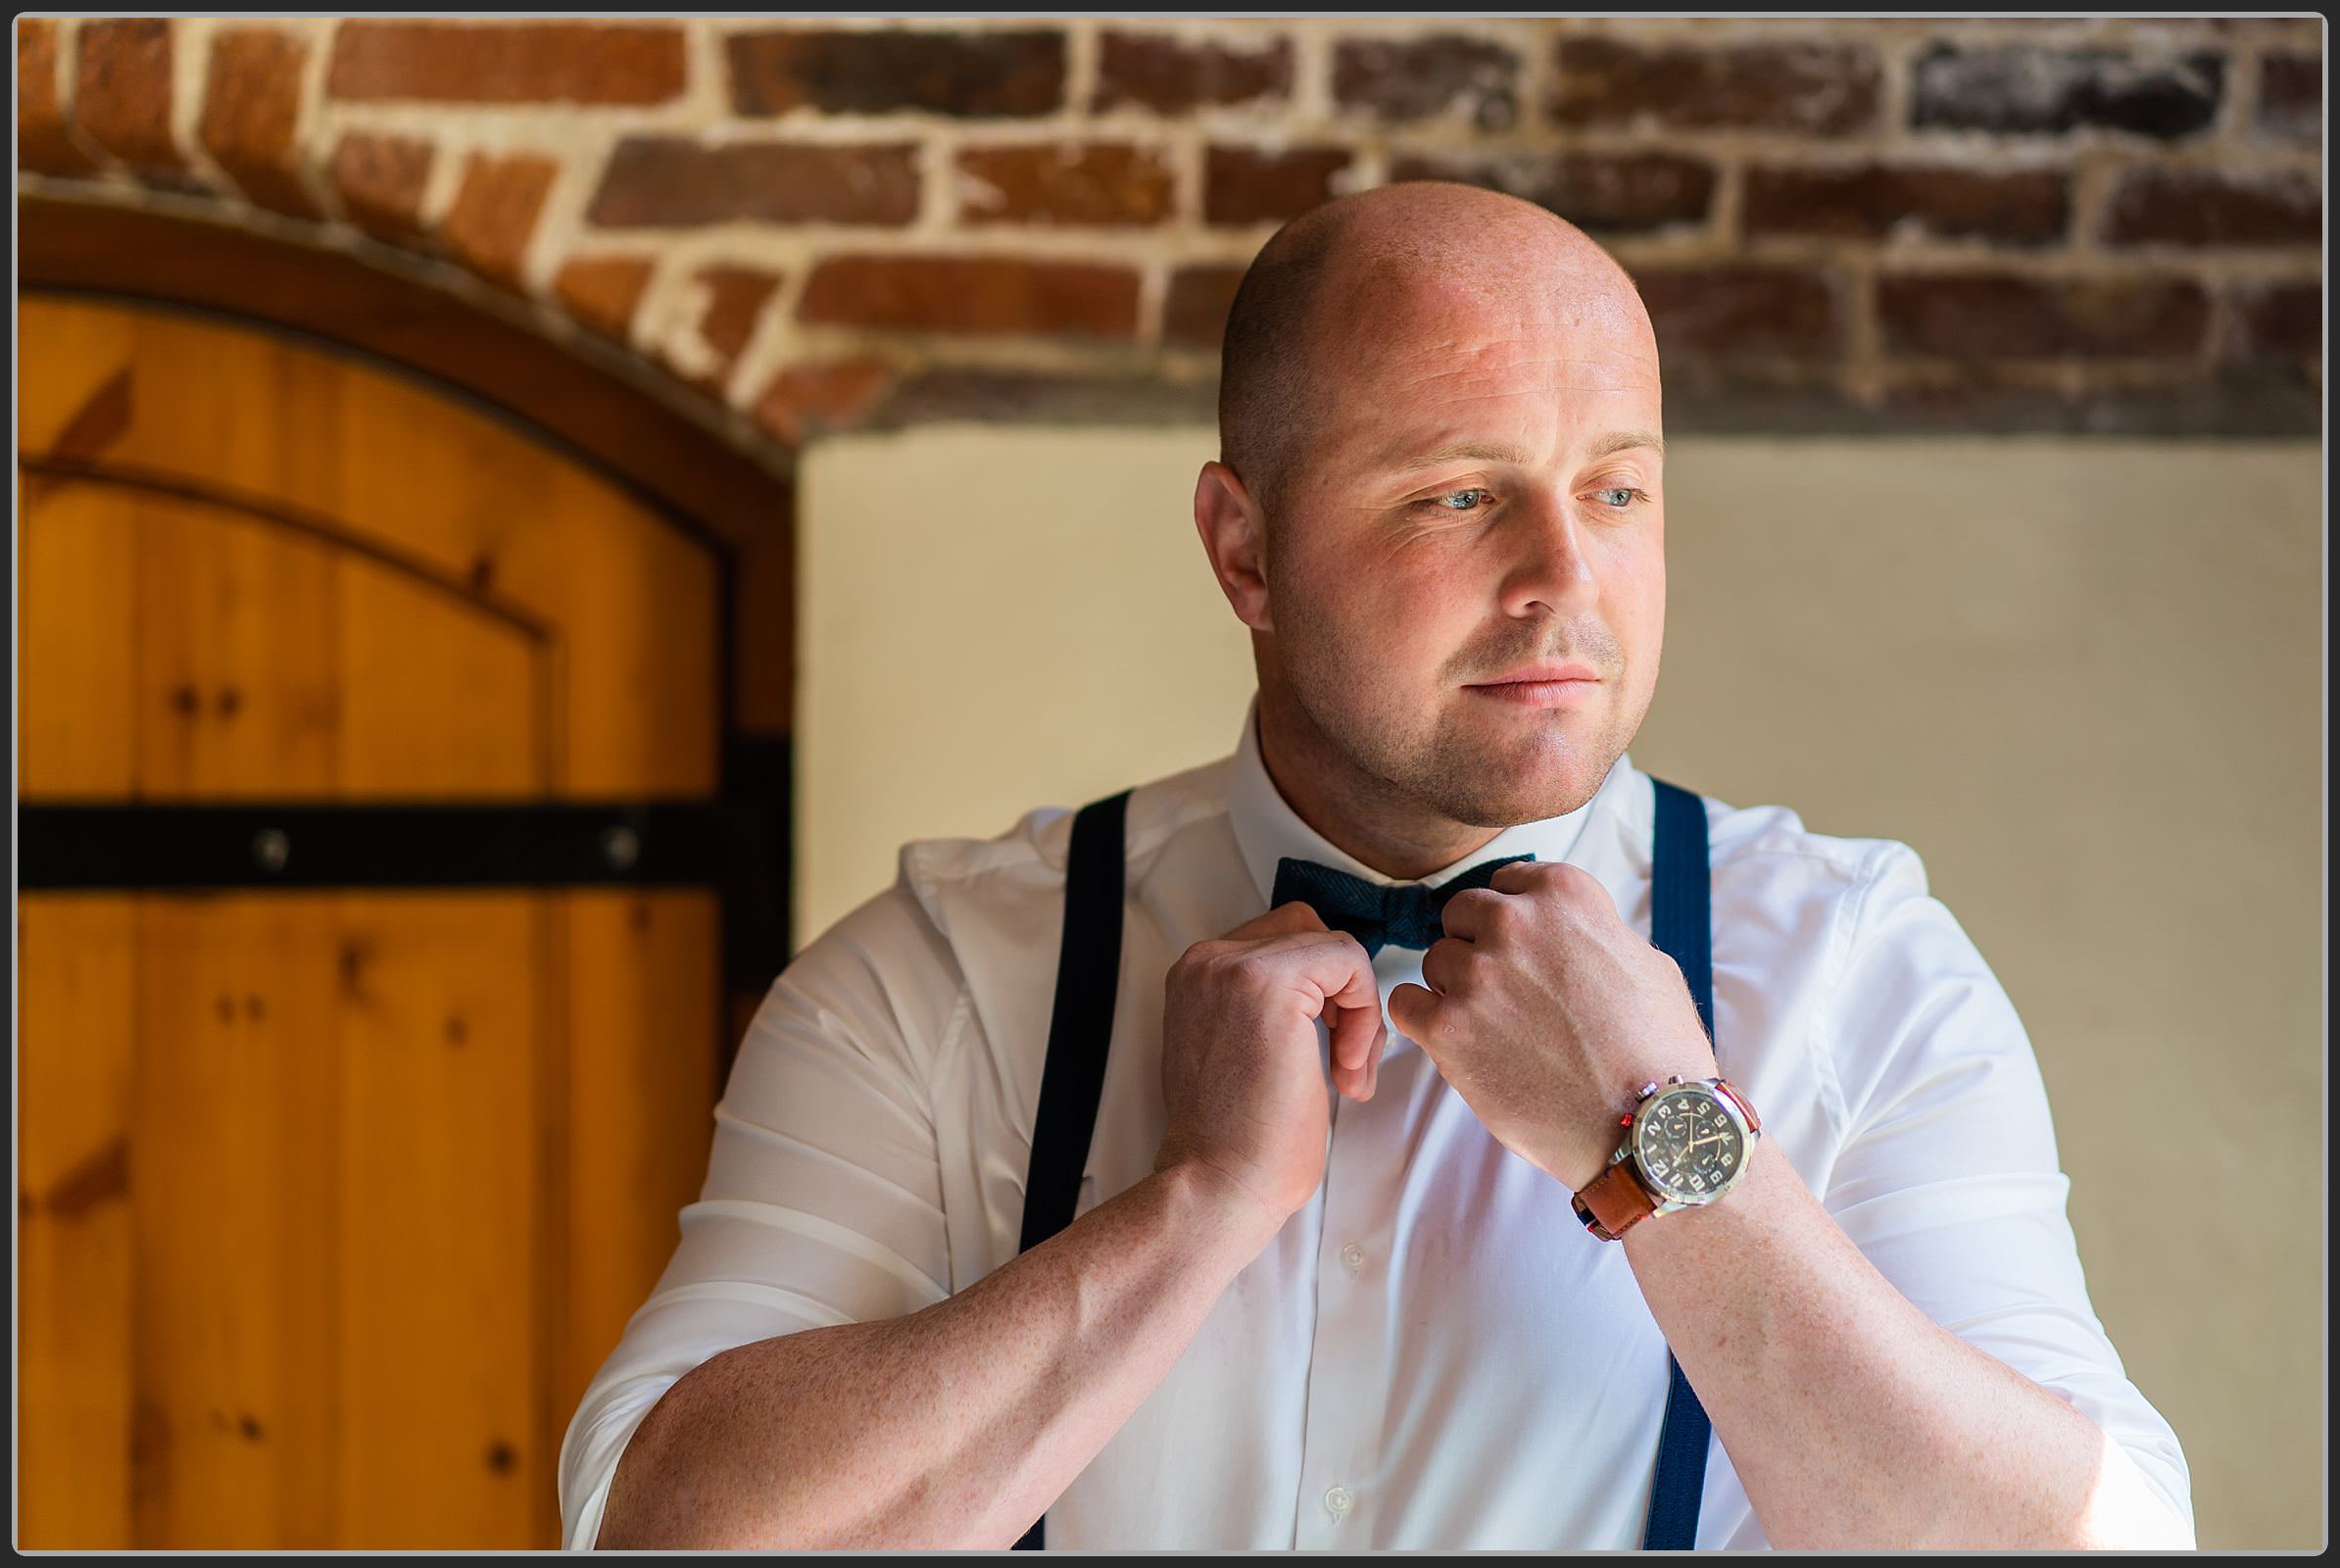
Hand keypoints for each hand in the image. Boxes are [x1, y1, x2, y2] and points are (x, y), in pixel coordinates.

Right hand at [1154, 900, 1384, 1233]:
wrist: (1219, 1185)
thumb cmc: (1238, 1141)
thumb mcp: (1239, 1053)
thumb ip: (1262, 1009)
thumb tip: (1324, 991)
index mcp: (1197, 976)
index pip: (1281, 941)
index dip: (1321, 990)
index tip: (1327, 1050)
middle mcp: (1206, 961)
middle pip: (1309, 932)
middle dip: (1342, 991)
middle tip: (1345, 1058)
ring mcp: (1231, 966)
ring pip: (1333, 947)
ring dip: (1357, 1009)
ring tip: (1348, 1071)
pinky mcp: (1267, 981)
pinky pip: (1348, 960)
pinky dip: (1364, 1014)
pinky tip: (1345, 1068)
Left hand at [1386, 860, 1716, 1191]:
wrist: (1646, 1127)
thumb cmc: (1657, 1051)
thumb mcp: (1645, 964)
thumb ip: (1593, 934)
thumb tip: (1568, 935)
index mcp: (1564, 898)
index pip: (1507, 881)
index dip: (1511, 916)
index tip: (1520, 944)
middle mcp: (1515, 924)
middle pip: (1462, 914)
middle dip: (1477, 946)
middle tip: (1504, 989)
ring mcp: (1477, 976)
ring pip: (1435, 960)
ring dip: (1454, 988)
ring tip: (1494, 1026)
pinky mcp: (1448, 1029)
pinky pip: (1404, 1003)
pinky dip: (1421, 1019)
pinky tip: (1453, 1039)